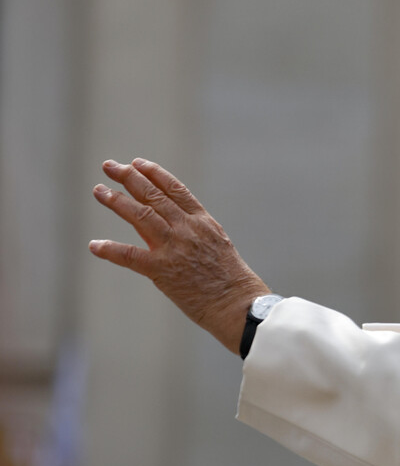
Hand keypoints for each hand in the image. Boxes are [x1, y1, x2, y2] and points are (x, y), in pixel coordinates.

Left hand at [89, 158, 269, 353]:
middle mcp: (187, 228)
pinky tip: (95, 246)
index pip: (174, 189)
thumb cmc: (232, 279)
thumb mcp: (217, 244)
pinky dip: (110, 250)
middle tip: (110, 167)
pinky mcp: (162, 270)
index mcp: (202, 221)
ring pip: (140, 215)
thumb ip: (195, 232)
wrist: (237, 303)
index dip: (154, 173)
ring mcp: (174, 247)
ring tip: (100, 191)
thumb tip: (174, 224)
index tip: (137, 163)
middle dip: (129, 178)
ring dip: (116, 201)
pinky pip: (130, 256)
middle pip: (153, 195)